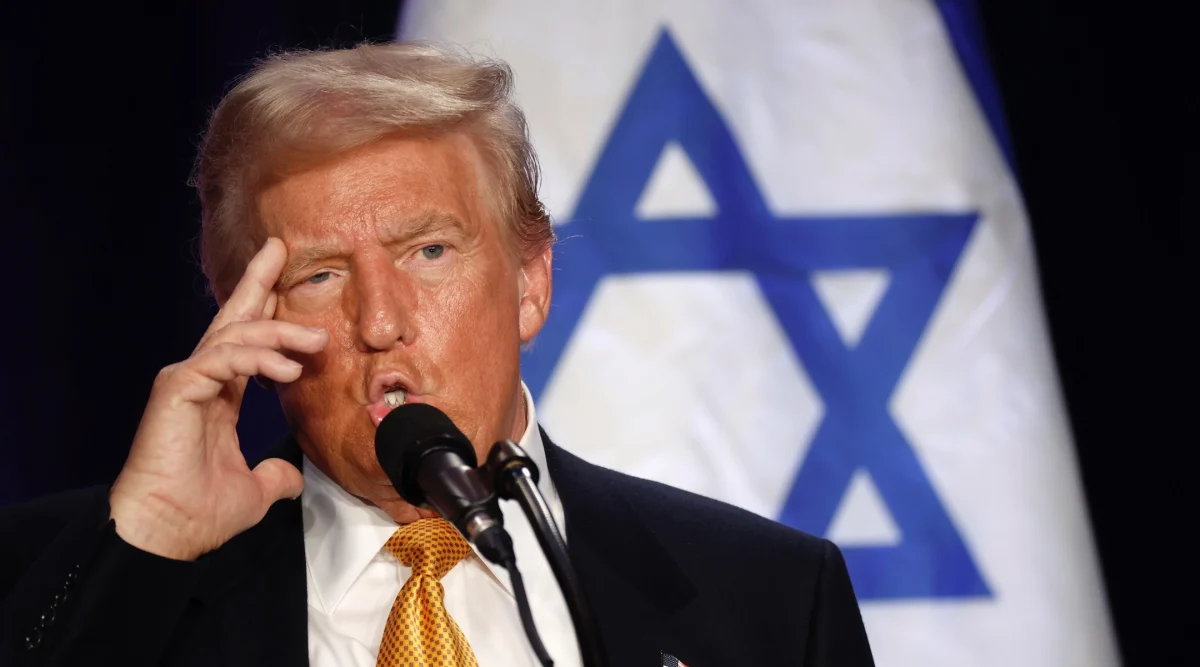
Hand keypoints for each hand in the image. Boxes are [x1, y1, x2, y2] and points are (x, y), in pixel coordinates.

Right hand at [108, 238, 327, 559]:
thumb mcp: (254, 490)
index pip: (245, 341)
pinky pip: (222, 359)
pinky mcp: (177, 389)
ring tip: (316, 342)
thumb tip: (292, 477)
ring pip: (236, 336)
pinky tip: (286, 369)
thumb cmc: (197, 512)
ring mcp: (185, 380)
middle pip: (233, 318)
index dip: (265, 310)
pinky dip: (256, 358)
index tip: (284, 282)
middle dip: (257, 281)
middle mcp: (200, 379)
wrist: (166, 532)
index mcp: (217, 394)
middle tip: (280, 250)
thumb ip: (274, 477)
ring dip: (279, 333)